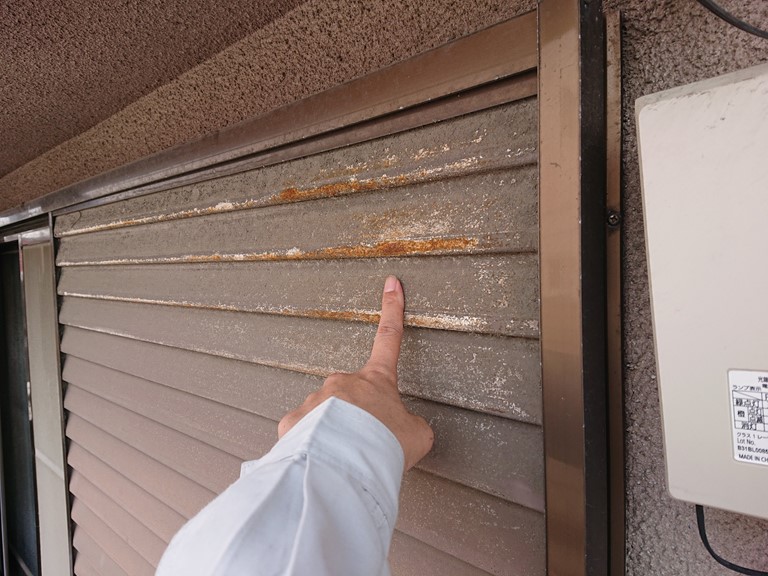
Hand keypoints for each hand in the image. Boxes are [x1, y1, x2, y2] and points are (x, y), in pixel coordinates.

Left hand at [278, 276, 433, 470]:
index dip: (392, 309)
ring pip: (326, 419)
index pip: (389, 337)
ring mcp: (316, 400)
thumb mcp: (417, 436)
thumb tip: (398, 431)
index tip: (391, 284)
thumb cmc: (384, 446)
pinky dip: (313, 448)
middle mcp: (343, 383)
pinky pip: (304, 434)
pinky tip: (323, 462)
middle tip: (367, 446)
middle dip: (358, 422)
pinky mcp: (294, 422)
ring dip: (336, 437)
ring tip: (347, 459)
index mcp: (376, 379)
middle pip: (352, 398)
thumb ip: (409, 426)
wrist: (347, 464)